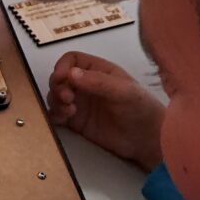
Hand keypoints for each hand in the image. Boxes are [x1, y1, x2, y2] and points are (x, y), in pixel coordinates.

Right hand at [47, 51, 164, 170]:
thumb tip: (71, 74)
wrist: (146, 140)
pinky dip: (54, 115)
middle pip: (59, 77)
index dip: (63, 66)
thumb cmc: (140, 109)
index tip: (61, 78)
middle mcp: (86, 85)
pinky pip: (57, 114)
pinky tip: (63, 119)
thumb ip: (98, 81)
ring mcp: (80, 103)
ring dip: (55, 101)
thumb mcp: (124, 91)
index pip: (72, 60)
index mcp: (98, 71)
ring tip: (69, 111)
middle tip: (67, 98)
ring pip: (55, 95)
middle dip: (58, 86)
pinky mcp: (76, 121)